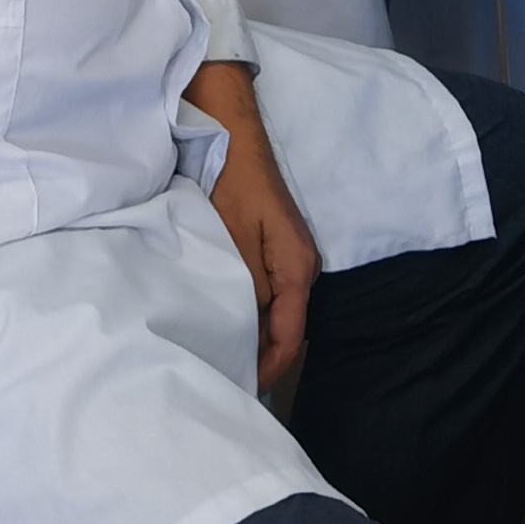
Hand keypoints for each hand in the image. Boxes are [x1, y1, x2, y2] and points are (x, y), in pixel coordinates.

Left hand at [181, 59, 318, 388]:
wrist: (232, 136)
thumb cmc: (232, 184)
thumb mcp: (234, 238)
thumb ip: (247, 286)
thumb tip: (248, 327)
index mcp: (296, 267)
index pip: (291, 335)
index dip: (269, 367)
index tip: (241, 386)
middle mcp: (301, 268)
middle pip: (289, 329)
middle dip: (263, 357)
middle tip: (226, 378)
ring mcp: (290, 260)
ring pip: (279, 313)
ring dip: (257, 337)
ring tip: (223, 358)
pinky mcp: (276, 251)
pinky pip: (271, 295)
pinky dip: (254, 315)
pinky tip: (228, 323)